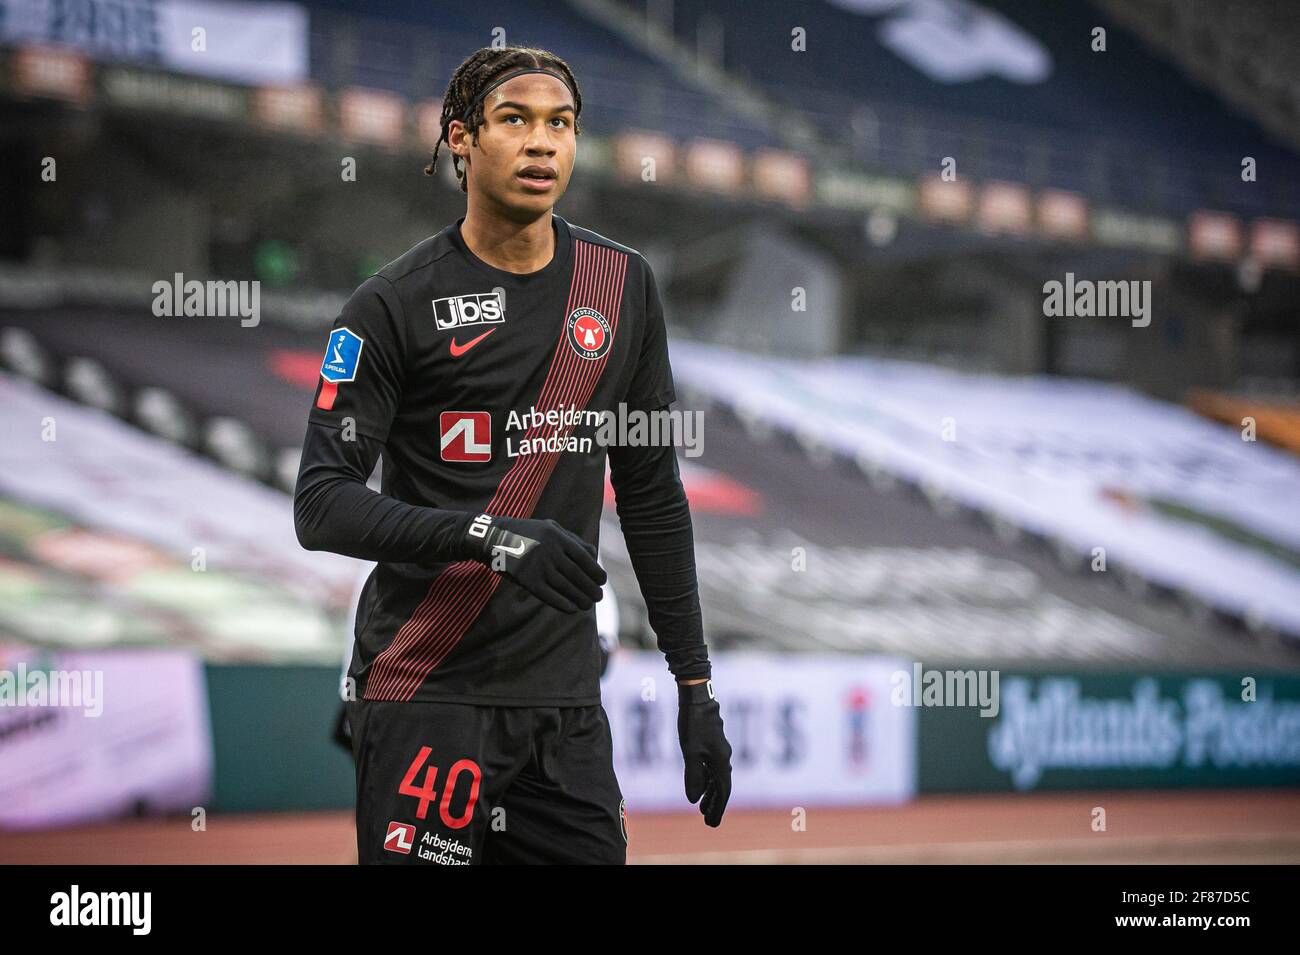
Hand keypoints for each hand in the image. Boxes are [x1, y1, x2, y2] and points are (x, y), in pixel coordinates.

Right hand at [465, 513, 605, 612]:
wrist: (494, 538)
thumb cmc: (527, 533)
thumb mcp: (549, 528)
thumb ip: (572, 539)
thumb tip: (593, 555)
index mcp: (557, 537)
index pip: (584, 557)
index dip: (595, 571)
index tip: (602, 581)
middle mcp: (549, 551)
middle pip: (576, 574)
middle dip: (590, 588)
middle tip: (598, 597)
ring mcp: (538, 566)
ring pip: (565, 586)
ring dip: (579, 598)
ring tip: (587, 605)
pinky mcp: (527, 579)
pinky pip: (549, 595)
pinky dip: (562, 603)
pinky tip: (572, 608)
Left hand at [677, 679, 731, 826]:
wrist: (697, 697)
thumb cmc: (693, 723)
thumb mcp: (690, 752)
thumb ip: (693, 776)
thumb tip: (693, 799)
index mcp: (721, 761)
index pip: (723, 791)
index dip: (717, 808)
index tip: (711, 824)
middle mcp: (724, 757)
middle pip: (721, 786)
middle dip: (714, 804)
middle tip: (707, 821)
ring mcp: (718, 750)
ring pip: (717, 777)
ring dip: (710, 793)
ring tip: (701, 807)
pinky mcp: (711, 743)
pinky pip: (712, 767)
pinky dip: (707, 779)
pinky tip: (700, 784)